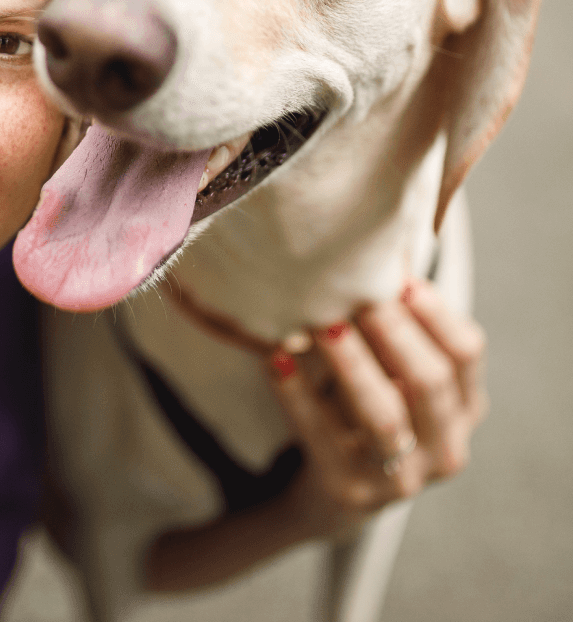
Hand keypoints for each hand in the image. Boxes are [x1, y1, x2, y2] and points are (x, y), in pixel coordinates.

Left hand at [268, 279, 487, 540]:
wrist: (337, 490)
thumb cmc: (367, 407)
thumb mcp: (393, 373)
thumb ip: (393, 328)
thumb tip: (373, 251)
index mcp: (464, 407)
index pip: (467, 354)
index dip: (436, 315)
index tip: (400, 279)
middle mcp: (446, 446)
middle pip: (430, 383)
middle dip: (393, 333)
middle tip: (359, 294)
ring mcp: (401, 477)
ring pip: (383, 415)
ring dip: (350, 363)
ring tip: (320, 323)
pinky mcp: (349, 489)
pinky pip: (321, 436)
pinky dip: (296, 395)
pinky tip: (275, 358)